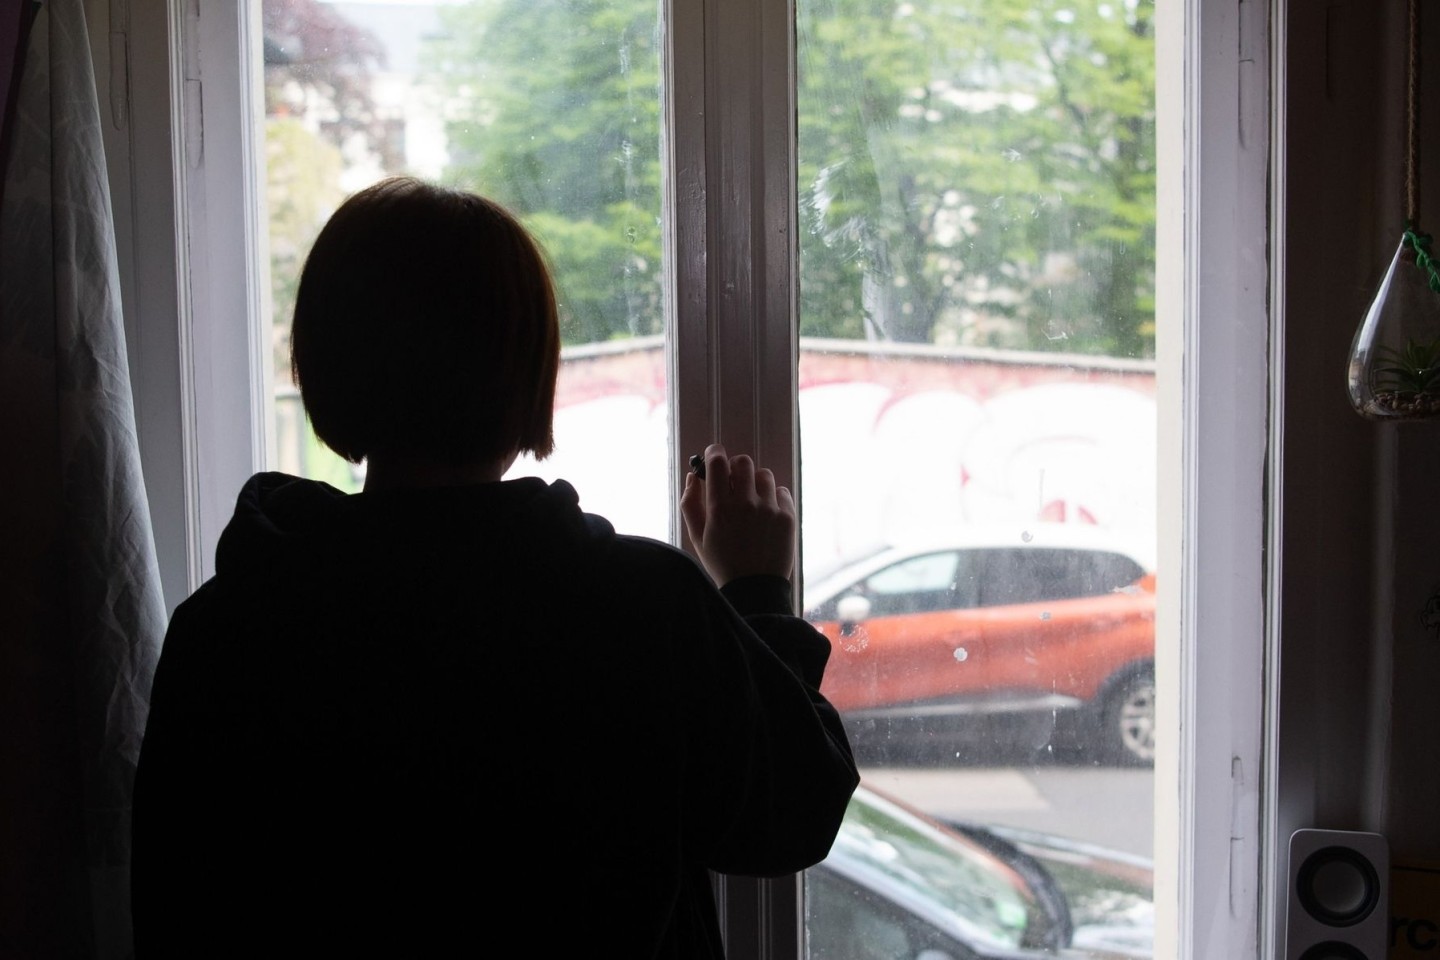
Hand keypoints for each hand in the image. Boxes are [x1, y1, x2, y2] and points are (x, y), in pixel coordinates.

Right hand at [680, 442, 795, 586]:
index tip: (714, 457)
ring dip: (755, 482)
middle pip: (743, 462)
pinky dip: (773, 497)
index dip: (714, 454)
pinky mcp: (787, 517)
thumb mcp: (697, 536)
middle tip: (733, 482)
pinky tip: (765, 513)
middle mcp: (746, 504)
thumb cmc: (722, 563)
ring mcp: (769, 509)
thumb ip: (691, 503)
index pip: (718, 462)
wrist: (754, 589)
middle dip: (735, 468)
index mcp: (720, 508)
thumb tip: (694, 476)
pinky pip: (781, 491)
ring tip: (752, 500)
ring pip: (764, 474)